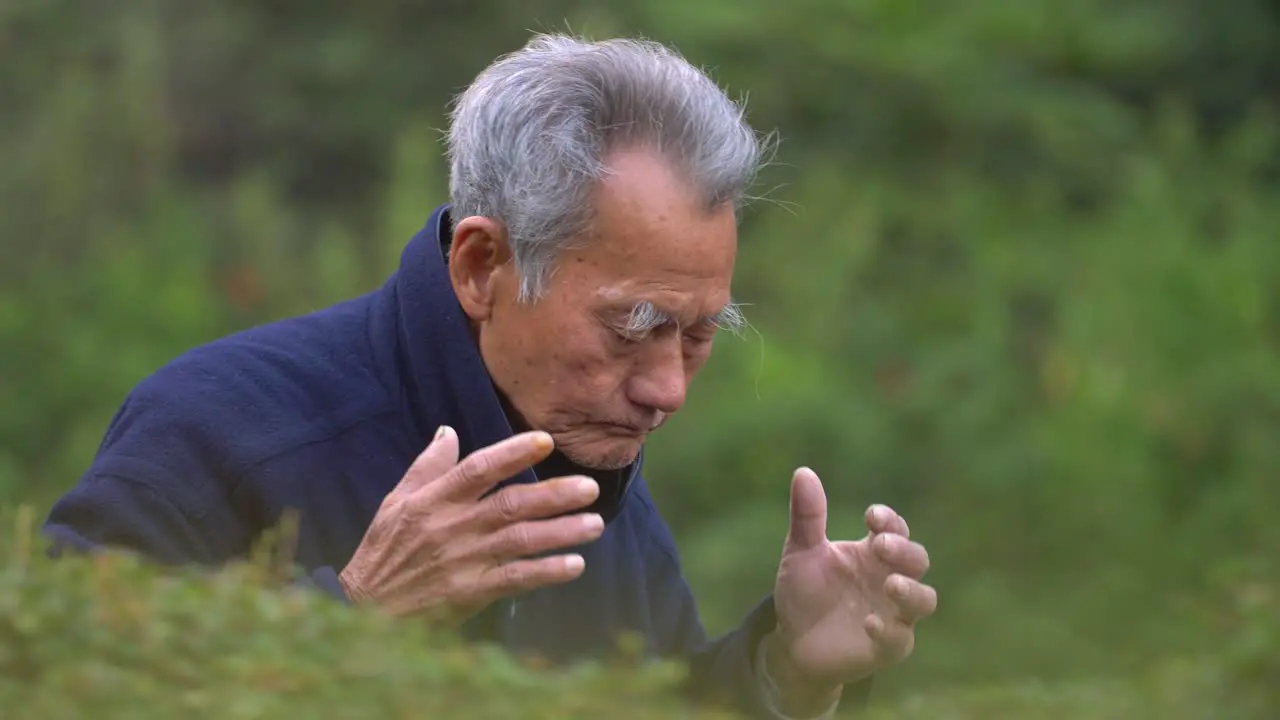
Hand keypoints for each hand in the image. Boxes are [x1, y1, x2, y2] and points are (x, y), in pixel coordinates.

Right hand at [338, 425, 605, 619]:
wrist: (365, 606)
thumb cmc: (384, 549)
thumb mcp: (397, 501)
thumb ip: (428, 466)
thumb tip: (448, 431)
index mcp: (434, 499)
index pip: (478, 469)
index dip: (513, 453)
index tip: (546, 441)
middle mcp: (452, 526)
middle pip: (510, 504)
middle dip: (554, 495)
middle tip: (590, 488)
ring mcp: (463, 560)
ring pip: (520, 541)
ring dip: (561, 533)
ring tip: (594, 525)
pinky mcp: (469, 592)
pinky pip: (515, 579)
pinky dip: (545, 572)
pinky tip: (574, 565)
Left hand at [770, 468, 936, 693]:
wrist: (791, 643)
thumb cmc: (804, 592)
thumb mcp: (801, 552)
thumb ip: (807, 516)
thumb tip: (803, 471)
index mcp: (873, 553)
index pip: (895, 529)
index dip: (890, 520)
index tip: (871, 517)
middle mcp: (889, 580)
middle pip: (918, 560)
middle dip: (904, 550)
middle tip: (881, 546)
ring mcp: (893, 614)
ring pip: (925, 600)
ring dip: (912, 591)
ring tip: (890, 584)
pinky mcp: (886, 647)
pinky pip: (900, 639)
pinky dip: (889, 630)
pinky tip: (869, 623)